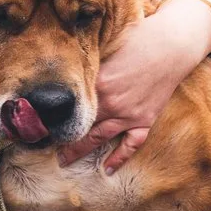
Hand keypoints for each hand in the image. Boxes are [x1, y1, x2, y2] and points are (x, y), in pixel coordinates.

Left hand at [59, 0, 210, 172]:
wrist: (172, 46)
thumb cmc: (138, 40)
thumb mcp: (107, 49)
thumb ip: (88, 65)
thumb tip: (65, 71)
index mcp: (98, 84)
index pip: (70, 106)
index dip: (53, 115)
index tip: (38, 122)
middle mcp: (112, 103)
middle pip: (81, 126)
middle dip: (62, 139)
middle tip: (45, 147)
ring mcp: (129, 114)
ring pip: (100, 138)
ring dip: (80, 151)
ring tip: (64, 161)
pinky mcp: (145, 119)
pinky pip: (131, 143)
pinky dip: (119, 157)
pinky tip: (107, 169)